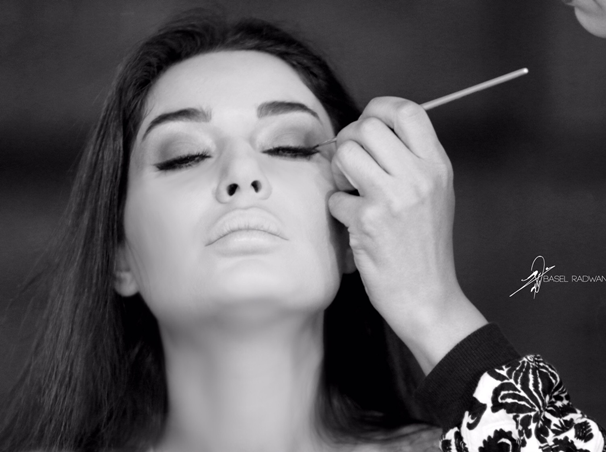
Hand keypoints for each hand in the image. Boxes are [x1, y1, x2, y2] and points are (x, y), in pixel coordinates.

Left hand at [328, 97, 486, 373]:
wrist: (428, 297)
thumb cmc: (426, 248)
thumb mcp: (434, 195)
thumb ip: (410, 161)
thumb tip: (367, 131)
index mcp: (437, 166)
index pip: (408, 111)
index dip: (379, 108)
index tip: (367, 122)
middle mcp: (419, 177)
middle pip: (367, 126)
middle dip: (349, 140)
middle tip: (350, 164)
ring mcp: (393, 198)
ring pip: (346, 153)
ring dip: (338, 171)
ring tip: (349, 190)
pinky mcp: (368, 222)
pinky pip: (334, 196)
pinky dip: (337, 208)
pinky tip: (352, 223)